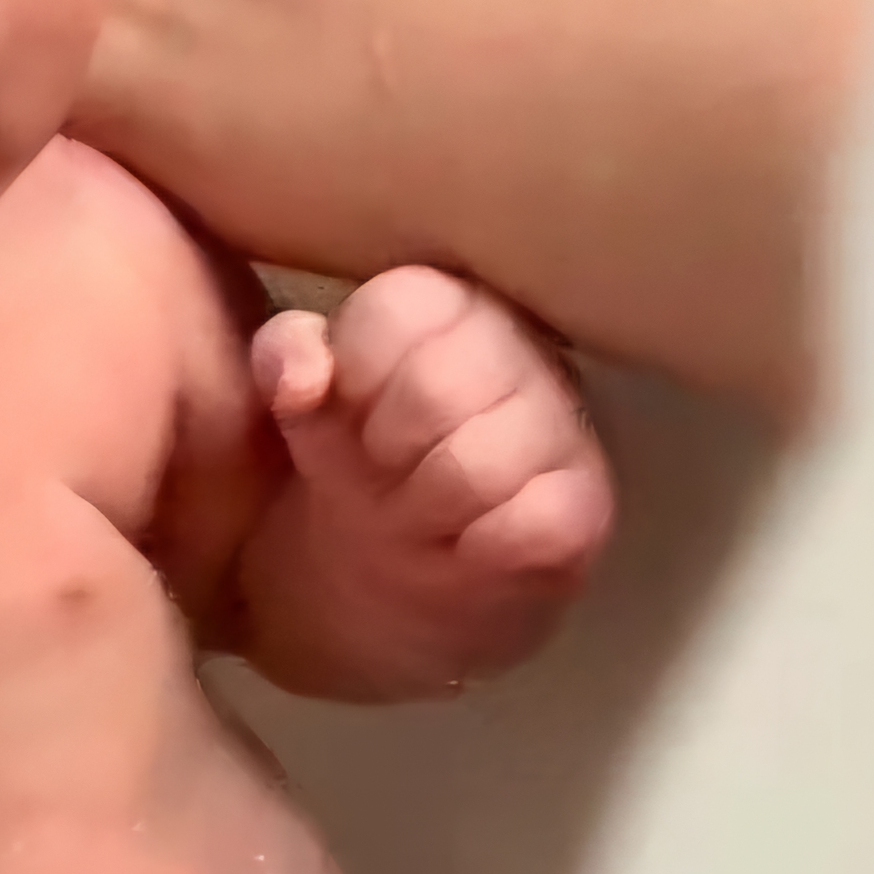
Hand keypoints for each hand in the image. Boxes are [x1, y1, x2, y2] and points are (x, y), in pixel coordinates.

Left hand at [250, 267, 610, 687]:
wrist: (394, 571)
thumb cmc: (353, 460)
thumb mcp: (299, 403)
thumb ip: (284, 358)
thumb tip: (302, 380)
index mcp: (448, 302)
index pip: (395, 309)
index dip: (353, 379)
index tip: (352, 415)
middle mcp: (523, 349)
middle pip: (435, 391)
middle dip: (386, 452)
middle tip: (386, 472)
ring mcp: (567, 428)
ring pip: (478, 468)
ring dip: (426, 509)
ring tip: (420, 512)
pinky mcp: (589, 509)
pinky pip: (534, 528)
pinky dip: (481, 551)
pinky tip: (466, 548)